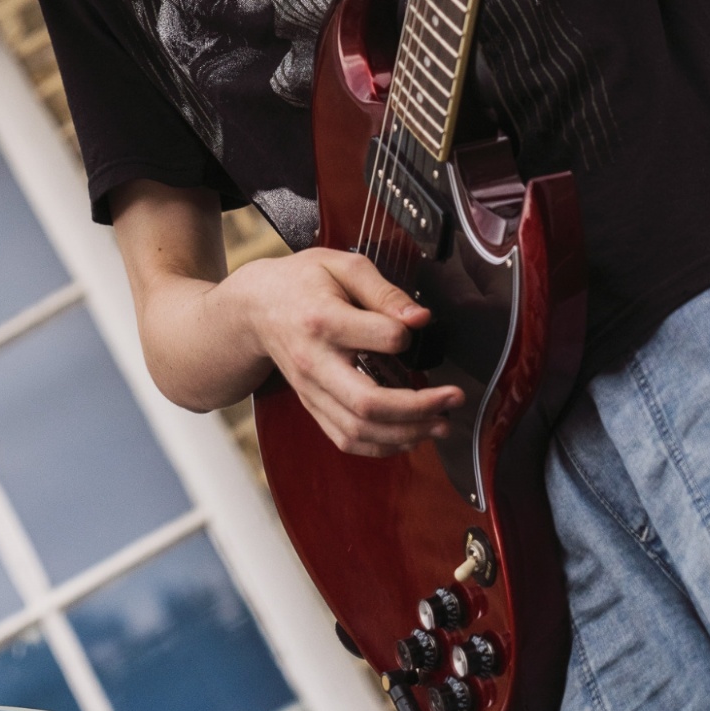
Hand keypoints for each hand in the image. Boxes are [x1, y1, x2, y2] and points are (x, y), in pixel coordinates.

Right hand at [238, 247, 463, 456]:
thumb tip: (420, 318)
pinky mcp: (312, 406)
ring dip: (407, 433)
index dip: (407, 336)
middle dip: (419, 408)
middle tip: (453, 398)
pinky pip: (346, 439)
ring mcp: (311, 390)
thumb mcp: (341, 265)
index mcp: (322, 319)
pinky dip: (382, 445)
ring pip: (359, 430)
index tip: (416, 327)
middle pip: (368, 403)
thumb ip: (383, 290)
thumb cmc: (302, 281)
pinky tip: (409, 435)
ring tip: (440, 422)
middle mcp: (315, 363)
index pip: (379, 337)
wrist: (255, 307)